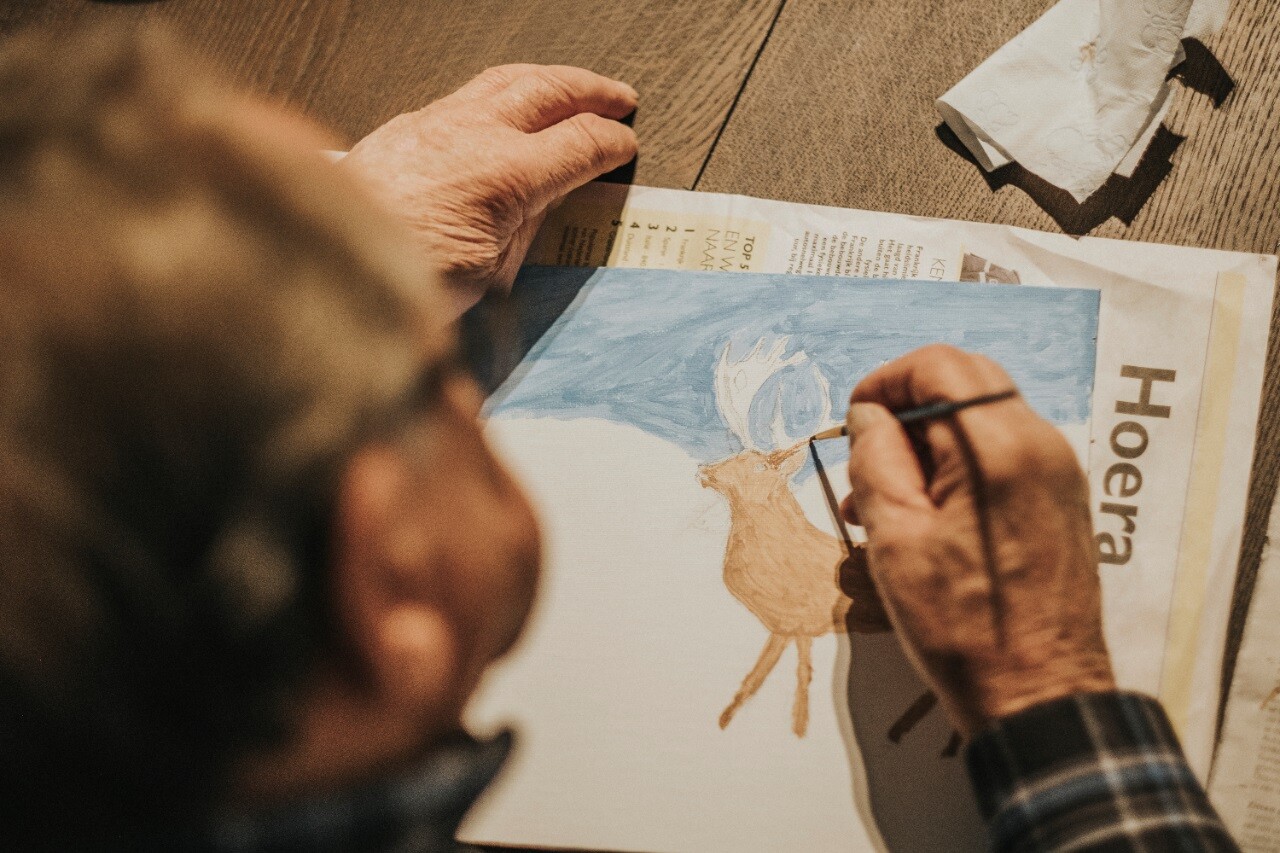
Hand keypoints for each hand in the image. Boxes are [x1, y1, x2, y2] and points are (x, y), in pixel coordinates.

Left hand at [343, 64, 637, 314]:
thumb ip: (524, 228)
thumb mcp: (492, 273)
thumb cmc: (403, 278)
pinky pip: (464, 94)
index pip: (579, 143)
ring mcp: (434, 124)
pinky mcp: (404, 129)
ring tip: (569, 87)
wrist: (327, 268)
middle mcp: (472, 135)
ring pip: (504, 80)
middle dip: (589, 91)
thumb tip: (543, 205)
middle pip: (547, 90)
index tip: (625, 145)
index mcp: (505, 175)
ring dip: (545, 80)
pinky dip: (499, 94)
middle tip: (617, 98)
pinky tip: (503, 108)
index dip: (612, 143)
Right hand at [841, 345, 1114, 735]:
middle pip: (967, 382)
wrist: (1039, 696)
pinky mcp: (1061, 500)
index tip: (855, 421)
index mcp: (998, 449)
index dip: (886, 382)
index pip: (940, 366)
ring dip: (928, 441)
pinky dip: (958, 465)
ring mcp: (1059, 473)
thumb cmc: (963, 627)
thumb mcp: (895, 540)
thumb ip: (876, 461)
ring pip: (982, 419)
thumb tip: (871, 418)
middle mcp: (1040, 446)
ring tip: (881, 502)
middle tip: (866, 454)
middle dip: (906, 408)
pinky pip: (1002, 454)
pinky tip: (925, 516)